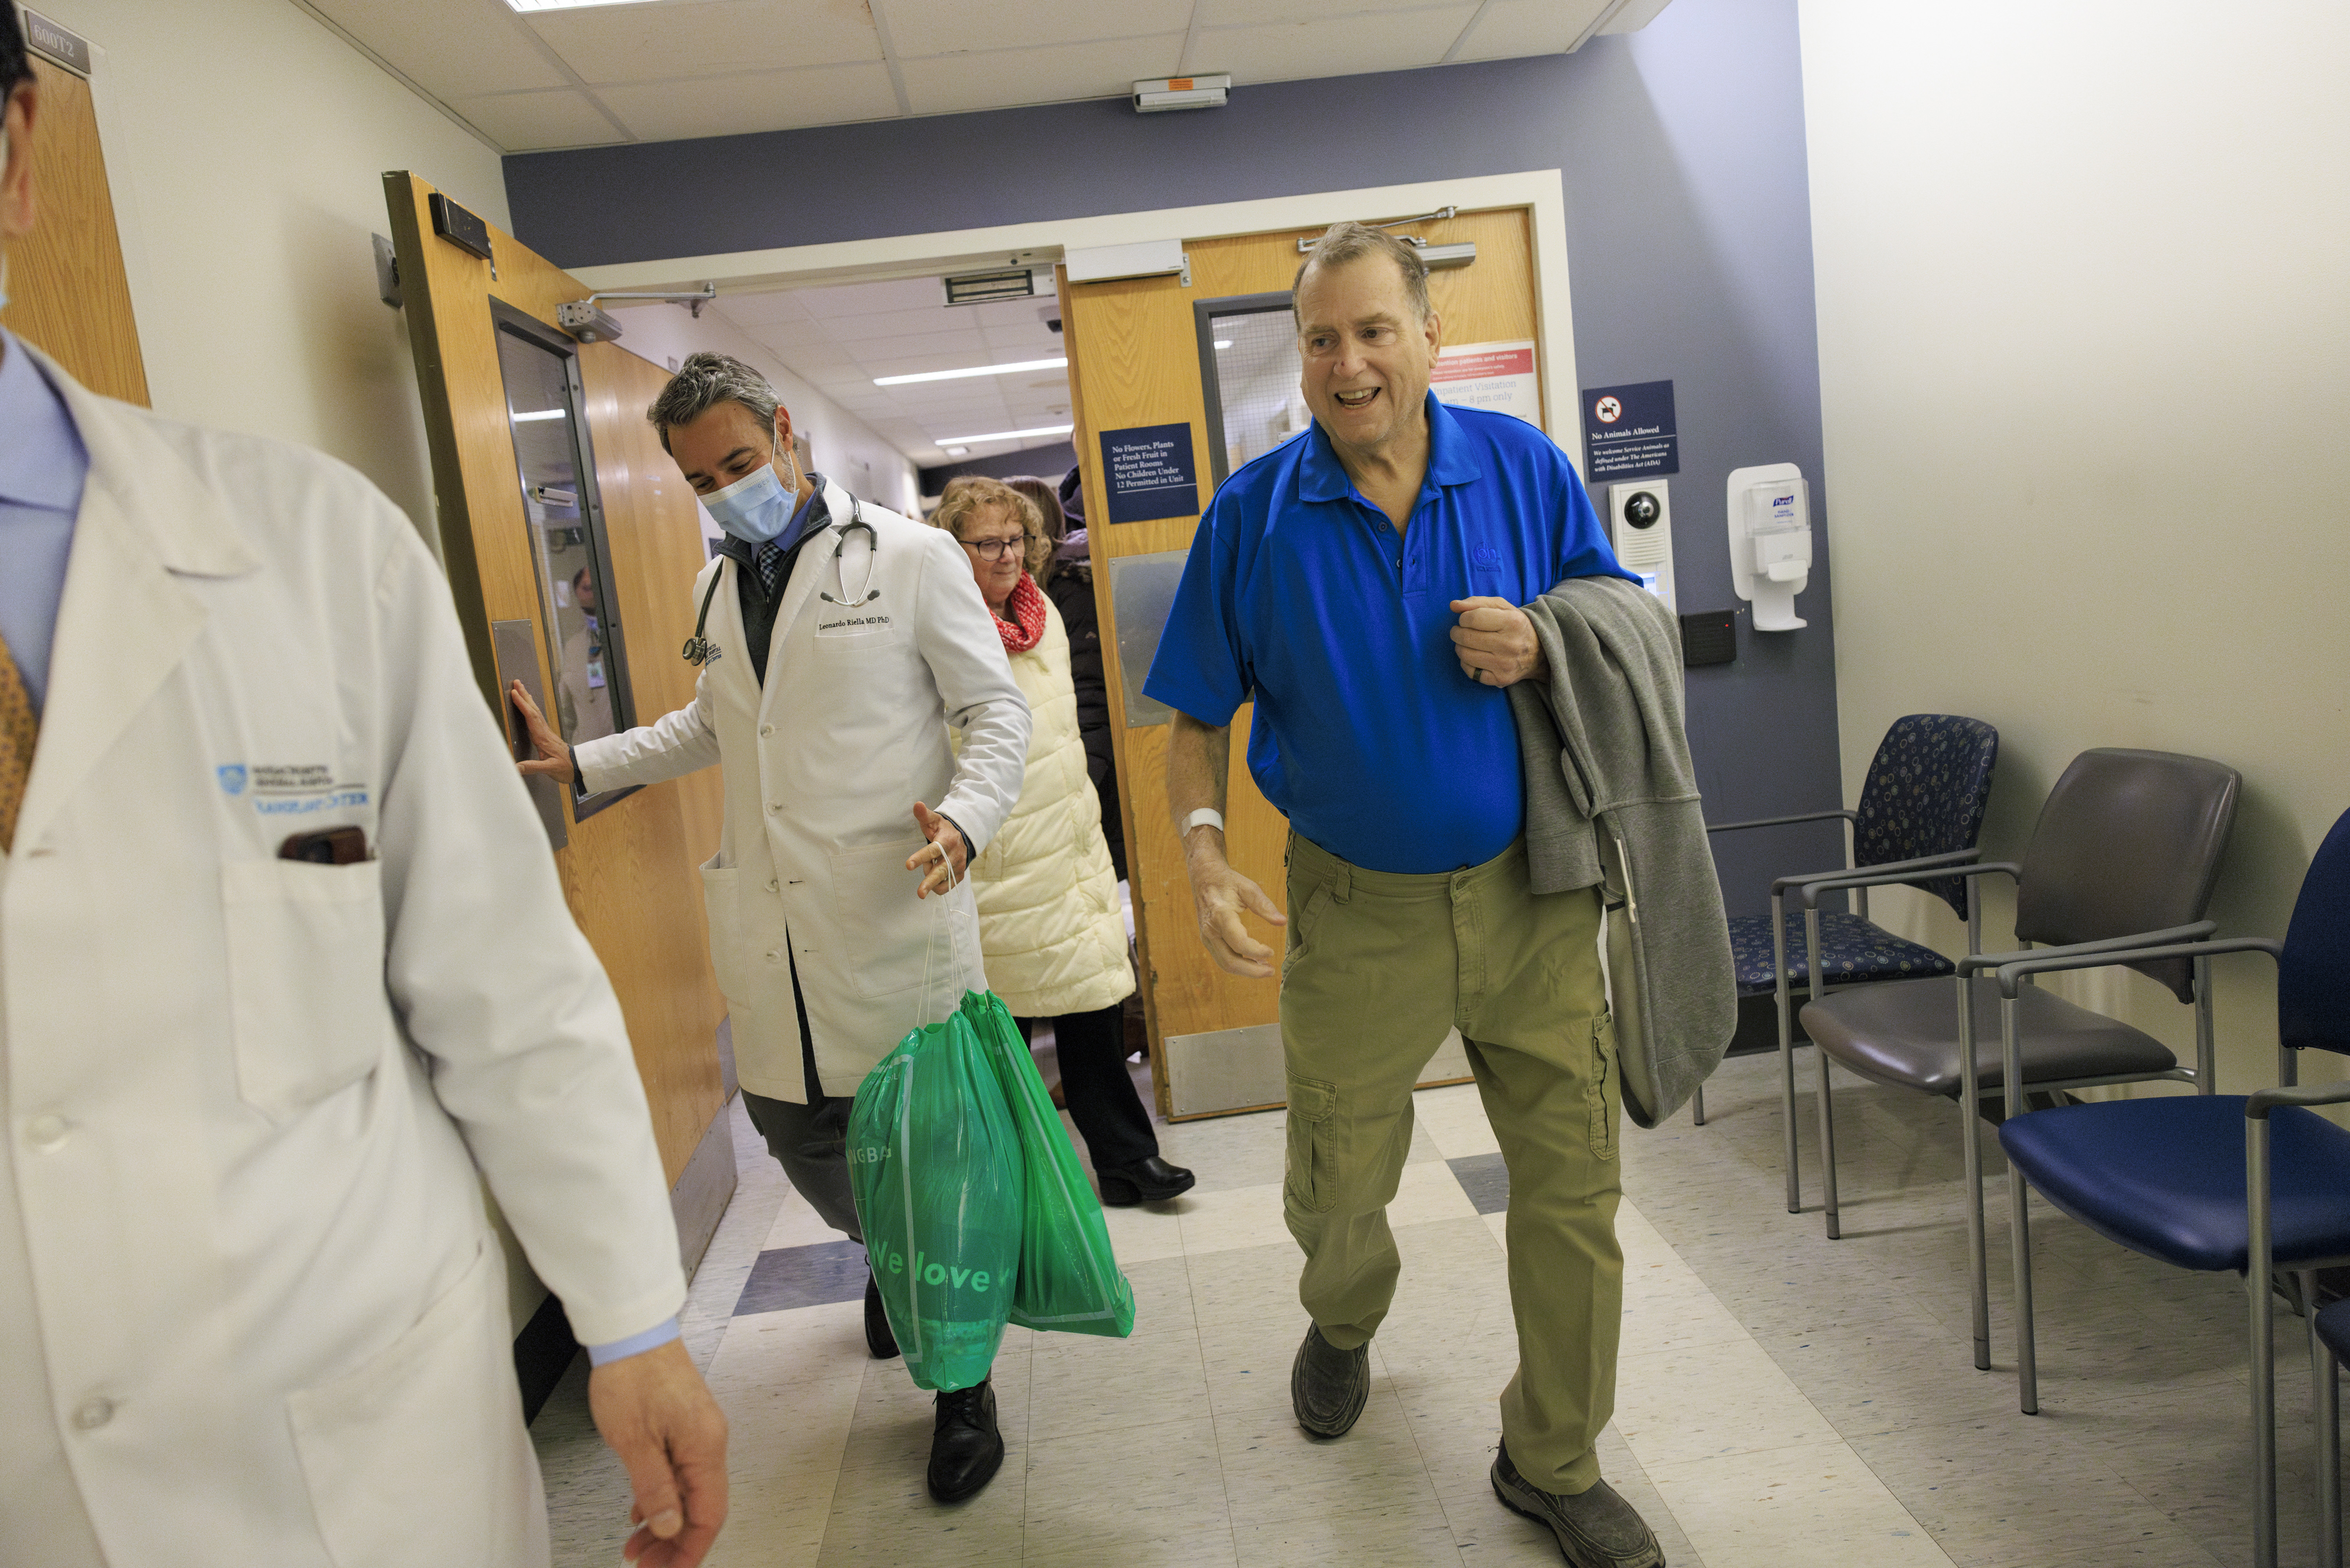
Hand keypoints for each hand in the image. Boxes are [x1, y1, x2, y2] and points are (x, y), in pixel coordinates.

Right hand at [508, 680, 574, 782]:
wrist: (579, 768)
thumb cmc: (565, 768)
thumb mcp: (549, 769)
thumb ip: (532, 767)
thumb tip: (515, 767)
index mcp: (542, 738)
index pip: (531, 717)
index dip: (522, 705)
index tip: (514, 693)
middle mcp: (544, 732)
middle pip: (533, 710)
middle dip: (525, 696)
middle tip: (517, 682)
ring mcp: (546, 733)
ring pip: (536, 712)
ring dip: (528, 700)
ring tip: (521, 689)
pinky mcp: (547, 736)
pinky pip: (537, 718)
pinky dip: (532, 709)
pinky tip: (530, 708)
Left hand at [586, 1339, 728, 1566]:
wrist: (631, 1331)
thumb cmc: (631, 1376)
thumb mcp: (634, 1441)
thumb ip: (655, 1487)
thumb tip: (669, 1527)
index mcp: (704, 1447)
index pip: (709, 1514)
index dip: (690, 1551)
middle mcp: (709, 1442)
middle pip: (701, 1508)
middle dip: (674, 1543)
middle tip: (644, 1566)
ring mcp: (698, 1433)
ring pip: (689, 1493)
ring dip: (665, 1523)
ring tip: (636, 1547)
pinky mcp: (684, 1425)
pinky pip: (680, 1473)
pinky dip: (661, 1498)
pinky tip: (640, 1512)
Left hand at [908, 802, 967, 897]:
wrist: (964, 836)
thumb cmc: (943, 829)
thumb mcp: (934, 820)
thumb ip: (924, 815)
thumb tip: (917, 805)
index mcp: (946, 841)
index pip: (932, 850)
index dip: (920, 858)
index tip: (908, 865)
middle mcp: (954, 855)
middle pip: (941, 870)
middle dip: (929, 882)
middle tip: (920, 893)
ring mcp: (958, 866)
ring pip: (943, 879)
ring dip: (931, 879)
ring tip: (928, 869)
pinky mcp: (960, 875)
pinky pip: (947, 886)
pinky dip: (939, 885)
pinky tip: (934, 879)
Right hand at [1182, 830, 1285, 978]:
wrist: (1204, 878)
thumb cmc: (1228, 882)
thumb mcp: (1248, 888)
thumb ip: (1265, 905)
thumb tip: (1282, 922)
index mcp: (1220, 915)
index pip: (1238, 942)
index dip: (1256, 951)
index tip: (1272, 952)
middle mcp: (1210, 930)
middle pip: (1230, 960)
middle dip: (1252, 970)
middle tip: (1271, 971)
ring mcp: (1207, 937)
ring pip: (1225, 963)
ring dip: (1246, 971)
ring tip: (1265, 969)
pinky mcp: (1208, 941)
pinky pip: (1222, 959)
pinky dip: (1238, 965)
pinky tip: (1254, 963)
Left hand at [1448, 598, 1545, 687]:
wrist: (1538, 653)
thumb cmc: (1515, 626)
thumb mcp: (1502, 607)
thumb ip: (1477, 602)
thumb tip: (1453, 605)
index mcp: (1512, 622)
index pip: (1473, 618)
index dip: (1463, 618)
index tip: (1466, 619)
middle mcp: (1510, 645)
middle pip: (1467, 637)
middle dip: (1457, 632)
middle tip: (1460, 631)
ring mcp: (1505, 664)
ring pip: (1465, 655)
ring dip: (1459, 647)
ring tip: (1466, 643)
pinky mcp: (1500, 679)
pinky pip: (1470, 672)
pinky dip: (1466, 663)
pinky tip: (1473, 656)